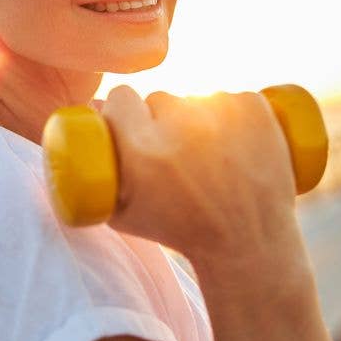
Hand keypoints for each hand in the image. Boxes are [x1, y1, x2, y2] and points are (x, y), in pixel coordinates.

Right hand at [99, 85, 301, 262]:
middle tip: (177, 152)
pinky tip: (238, 143)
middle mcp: (180, 124)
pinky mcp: (255, 107)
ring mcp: (222, 112)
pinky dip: (235, 114)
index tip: (134, 126)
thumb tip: (84, 120)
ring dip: (199, 117)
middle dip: (163, 120)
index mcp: (142, 149)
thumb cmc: (179, 232)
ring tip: (212, 156)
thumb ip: (92, 174)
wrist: (248, 244)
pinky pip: (234, 96)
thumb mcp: (121, 214)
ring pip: (198, 97)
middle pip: (160, 99)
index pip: (120, 98)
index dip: (125, 111)